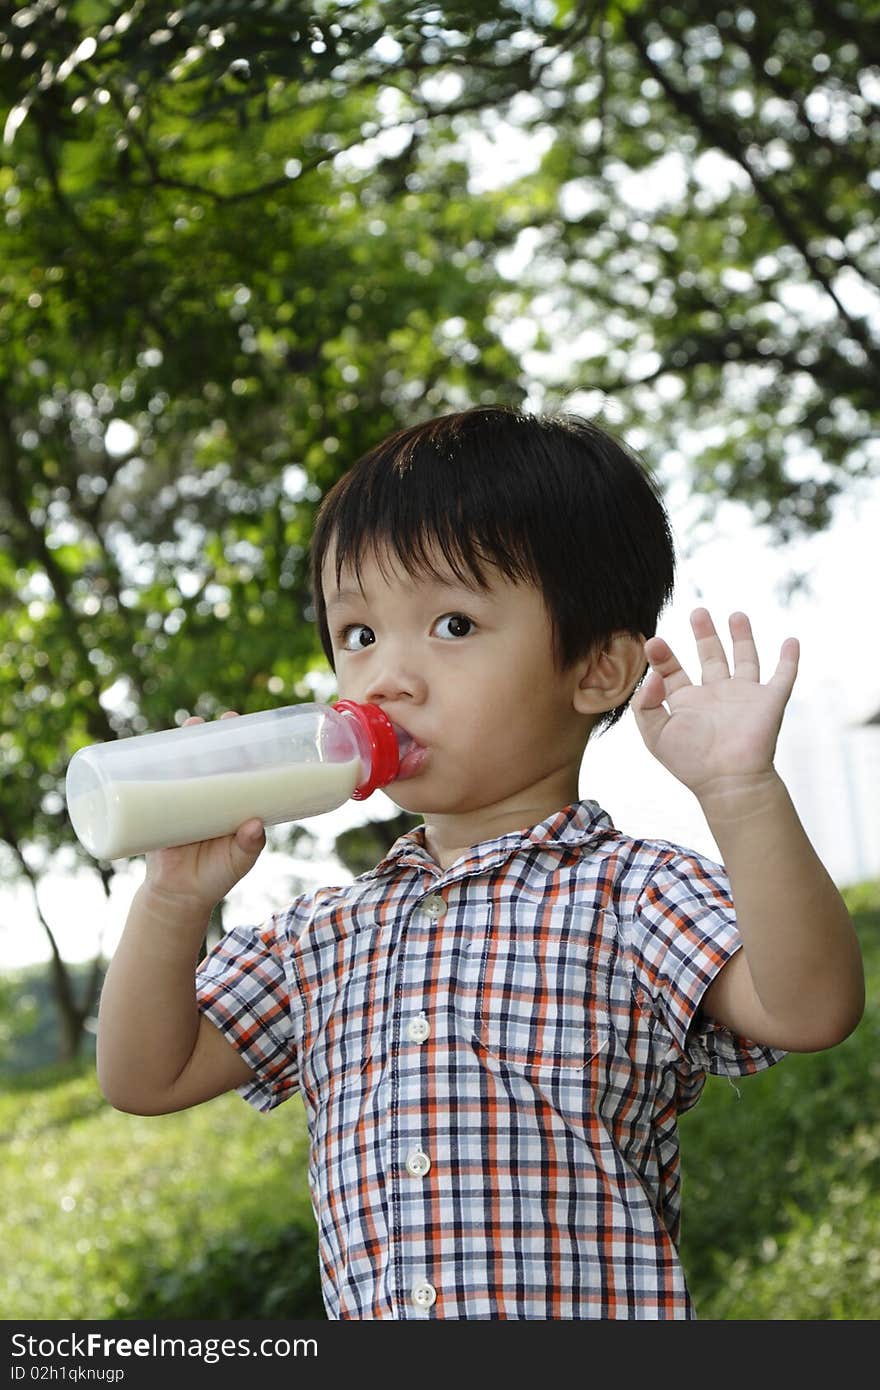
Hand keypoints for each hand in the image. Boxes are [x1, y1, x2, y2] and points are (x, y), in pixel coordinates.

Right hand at [142, 711, 265, 909]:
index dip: (247, 745)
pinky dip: (151, 763)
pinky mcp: (157, 808)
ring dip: (186, 739)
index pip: (242, 766)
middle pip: (214, 756)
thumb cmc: (215, 876)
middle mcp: (208, 794)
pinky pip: (153, 781)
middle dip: (218, 734)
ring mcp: (182, 798)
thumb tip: (255, 826)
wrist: (178, 896)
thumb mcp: (237, 861)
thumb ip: (249, 846)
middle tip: (224, 719)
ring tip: (192, 724)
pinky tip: (152, 747)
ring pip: (184, 762)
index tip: (255, 731)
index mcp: (232, 801)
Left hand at [632, 609, 799, 804]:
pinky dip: (789, 659)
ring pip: (745, 659)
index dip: (662, 656)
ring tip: (736, 614)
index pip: (673, 671)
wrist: (730, 781)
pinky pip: (783, 676)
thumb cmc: (691, 762)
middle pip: (710, 657)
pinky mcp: (769, 701)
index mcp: (687, 702)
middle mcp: (715, 696)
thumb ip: (646, 705)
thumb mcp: (655, 735)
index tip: (653, 642)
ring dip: (742, 637)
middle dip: (704, 634)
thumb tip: (653, 677)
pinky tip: (791, 641)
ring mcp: (743, 697)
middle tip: (698, 612)